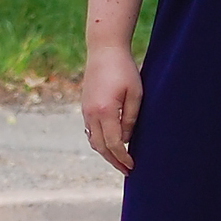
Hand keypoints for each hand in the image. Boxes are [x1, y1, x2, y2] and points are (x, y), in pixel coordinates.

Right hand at [82, 41, 142, 173]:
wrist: (104, 50)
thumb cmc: (124, 69)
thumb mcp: (136, 94)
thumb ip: (131, 118)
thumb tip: (126, 140)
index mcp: (105, 111)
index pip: (114, 144)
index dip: (123, 158)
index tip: (132, 166)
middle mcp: (91, 114)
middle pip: (101, 146)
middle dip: (114, 161)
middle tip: (127, 170)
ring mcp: (85, 110)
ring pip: (93, 140)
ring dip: (105, 153)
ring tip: (119, 160)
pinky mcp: (85, 106)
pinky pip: (89, 130)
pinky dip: (99, 141)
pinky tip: (109, 144)